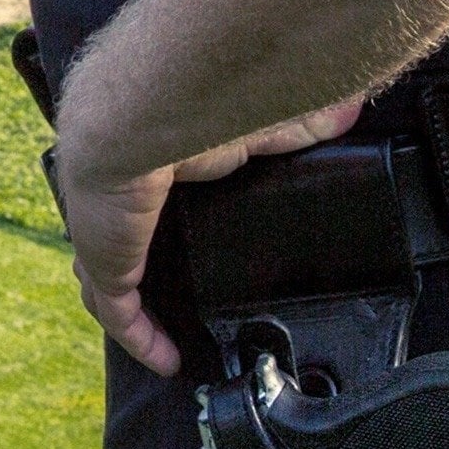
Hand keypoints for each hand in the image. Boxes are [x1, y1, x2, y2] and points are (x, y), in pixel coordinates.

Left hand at [68, 102, 363, 375]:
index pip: (144, 186)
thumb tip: (346, 112)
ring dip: (134, 305)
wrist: (150, 99)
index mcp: (146, 145)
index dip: (157, 211)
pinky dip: (142, 337)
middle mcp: (114, 183)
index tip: (188, 229)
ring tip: (166, 331)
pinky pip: (118, 310)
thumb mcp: (260, 113)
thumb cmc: (203, 88)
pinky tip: (168, 360)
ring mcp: (102, 221)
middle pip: (117, 231)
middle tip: (174, 290)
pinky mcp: (104, 255)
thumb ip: (302, 122)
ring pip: (108, 273)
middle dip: (135, 260)